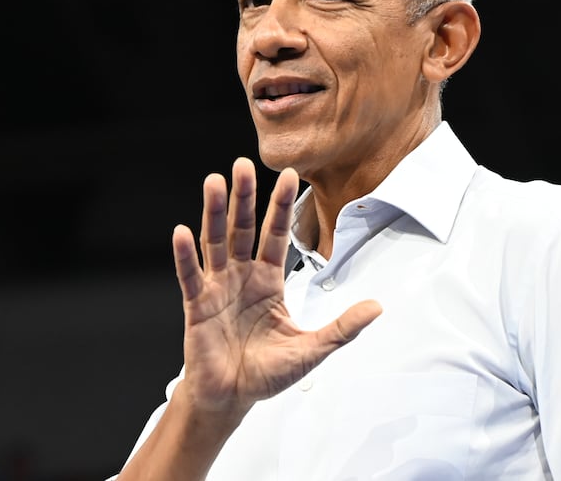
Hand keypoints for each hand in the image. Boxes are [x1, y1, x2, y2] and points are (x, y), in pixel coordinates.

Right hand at [171, 157, 381, 415]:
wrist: (233, 397)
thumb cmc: (268, 372)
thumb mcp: (312, 349)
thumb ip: (342, 328)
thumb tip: (377, 307)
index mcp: (268, 281)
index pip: (275, 235)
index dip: (280, 206)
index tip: (287, 175)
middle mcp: (241, 276)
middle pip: (243, 229)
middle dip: (244, 197)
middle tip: (243, 163)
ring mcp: (217, 288)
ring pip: (216, 242)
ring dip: (214, 212)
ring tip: (214, 181)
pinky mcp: (196, 306)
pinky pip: (190, 276)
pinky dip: (185, 255)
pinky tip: (182, 231)